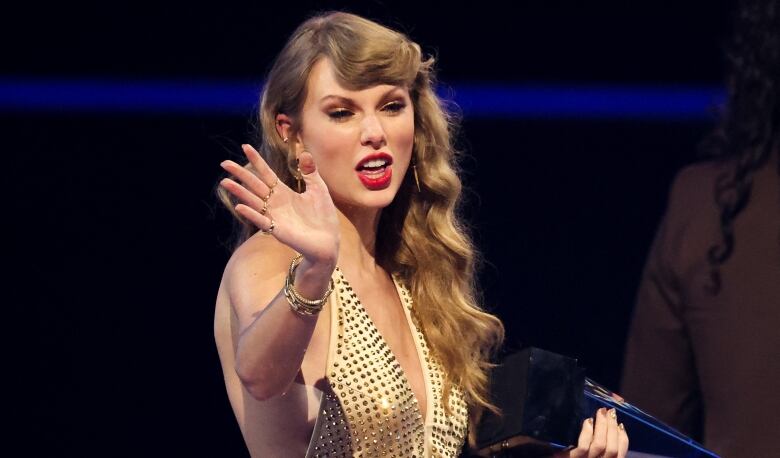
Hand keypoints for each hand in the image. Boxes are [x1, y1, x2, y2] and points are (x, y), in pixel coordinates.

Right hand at [220, 144, 339, 264]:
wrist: (328, 242)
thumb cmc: (323, 217)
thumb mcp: (318, 189)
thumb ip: (310, 172)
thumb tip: (305, 152)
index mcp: (284, 192)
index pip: (266, 173)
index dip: (257, 161)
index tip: (245, 147)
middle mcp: (275, 203)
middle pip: (255, 185)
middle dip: (240, 174)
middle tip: (224, 163)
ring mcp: (275, 216)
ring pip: (253, 201)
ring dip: (239, 192)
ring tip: (225, 182)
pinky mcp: (277, 230)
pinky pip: (262, 221)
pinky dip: (251, 214)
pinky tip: (240, 206)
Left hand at [551, 408, 628, 457]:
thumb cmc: (566, 453)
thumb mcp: (586, 453)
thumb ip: (595, 444)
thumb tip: (605, 425)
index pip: (620, 454)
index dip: (623, 438)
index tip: (620, 424)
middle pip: (612, 449)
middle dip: (612, 428)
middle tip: (610, 412)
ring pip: (600, 445)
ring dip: (602, 426)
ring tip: (600, 412)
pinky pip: (583, 447)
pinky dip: (587, 432)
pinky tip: (587, 421)